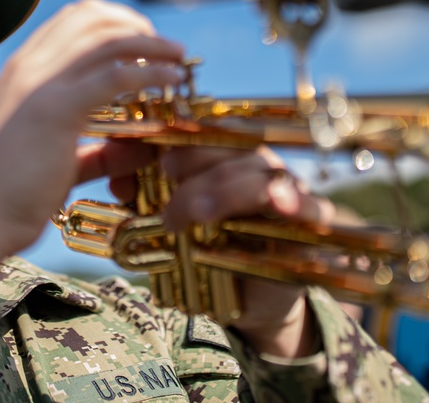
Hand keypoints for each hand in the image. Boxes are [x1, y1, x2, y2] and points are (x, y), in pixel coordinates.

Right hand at [0, 0, 182, 312]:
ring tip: (178, 58)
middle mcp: (30, 67)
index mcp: (24, 71)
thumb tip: (141, 148)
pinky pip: (114, 75)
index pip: (73, 21)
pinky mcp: (55, 108)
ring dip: (152, 44)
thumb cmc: (11, 196)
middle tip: (167, 49)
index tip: (145, 41)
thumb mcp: (61, 162)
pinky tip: (171, 78)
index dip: (115, 22)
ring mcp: (40, 84)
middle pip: (93, 18)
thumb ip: (99, 152)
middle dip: (136, 25)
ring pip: (107, 39)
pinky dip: (150, 72)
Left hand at [159, 146, 335, 356]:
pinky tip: (278, 203)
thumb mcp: (172, 225)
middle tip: (165, 178)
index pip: (203, 129)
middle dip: (194, 159)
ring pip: (260, 173)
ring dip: (225, 189)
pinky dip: (291, 202)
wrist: (253, 299)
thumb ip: (147, 200)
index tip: (144, 146)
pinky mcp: (312, 220)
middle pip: (231, 144)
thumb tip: (116, 179)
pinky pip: (308, 205)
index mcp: (227, 157)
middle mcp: (259, 164)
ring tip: (195, 213)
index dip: (175, 133)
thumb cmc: (211, 253)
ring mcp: (289, 187)